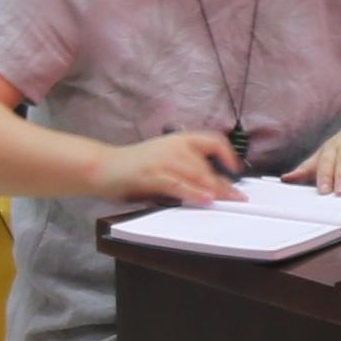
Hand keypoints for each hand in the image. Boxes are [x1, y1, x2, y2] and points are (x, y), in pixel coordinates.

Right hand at [98, 129, 235, 206]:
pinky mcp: (152, 175)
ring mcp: (162, 160)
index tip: (236, 169)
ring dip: (215, 189)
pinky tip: (205, 199)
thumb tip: (210, 185)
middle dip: (224, 183)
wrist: (103, 166)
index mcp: (177, 140)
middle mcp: (173, 146)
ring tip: (228, 200)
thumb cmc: (133, 166)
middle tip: (236, 197)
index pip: (212, 140)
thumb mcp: (163, 160)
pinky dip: (194, 193)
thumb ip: (185, 168)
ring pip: (197, 174)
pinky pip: (179, 185)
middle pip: (207, 164)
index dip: (228, 154)